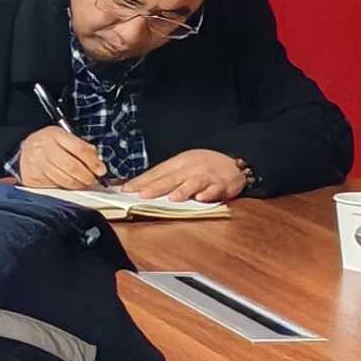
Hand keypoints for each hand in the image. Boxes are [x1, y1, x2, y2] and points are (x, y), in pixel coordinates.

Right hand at [15, 124, 106, 191]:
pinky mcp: (32, 176)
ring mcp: (36, 163)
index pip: (79, 149)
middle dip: (87, 177)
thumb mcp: (66, 138)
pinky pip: (54, 186)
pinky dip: (64, 187)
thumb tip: (98, 166)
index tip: (101, 170)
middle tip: (93, 180)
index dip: (93, 162)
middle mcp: (43, 147)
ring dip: (78, 184)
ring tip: (83, 183)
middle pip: (72, 167)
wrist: (25, 149)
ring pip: (64, 179)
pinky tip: (68, 184)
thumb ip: (83, 148)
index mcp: (55, 134)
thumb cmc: (49, 144)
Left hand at [115, 148, 251, 204]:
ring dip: (182, 191)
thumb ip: (164, 176)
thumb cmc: (204, 166)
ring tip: (171, 199)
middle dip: (156, 187)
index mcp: (178, 163)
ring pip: (193, 183)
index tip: (126, 189)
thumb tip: (139, 187)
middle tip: (141, 194)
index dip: (141, 181)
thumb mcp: (183, 165)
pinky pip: (215, 189)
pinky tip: (201, 198)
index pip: (157, 172)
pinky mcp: (222, 184)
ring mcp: (206, 176)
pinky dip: (209, 193)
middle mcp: (190, 168)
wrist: (235, 161)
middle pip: (171, 178)